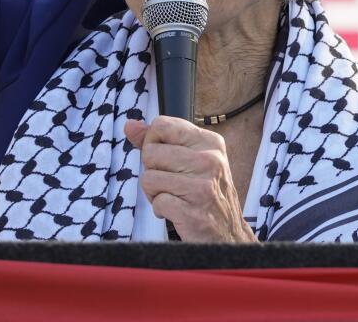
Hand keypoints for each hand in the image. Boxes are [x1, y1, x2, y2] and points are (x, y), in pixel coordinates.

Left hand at [124, 117, 257, 242]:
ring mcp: (202, 187)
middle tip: (172, 183)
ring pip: (149, 178)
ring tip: (175, 197)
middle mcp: (210, 160)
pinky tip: (177, 212)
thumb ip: (158, 140)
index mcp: (210, 142)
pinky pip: (157, 202)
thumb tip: (129, 125)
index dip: (153, 142)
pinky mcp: (192, 212)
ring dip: (155, 192)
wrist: (228, 233)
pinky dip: (161, 209)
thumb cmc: (204, 192)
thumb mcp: (190, 159)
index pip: (162, 125)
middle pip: (150, 152)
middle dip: (153, 171)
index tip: (166, 159)